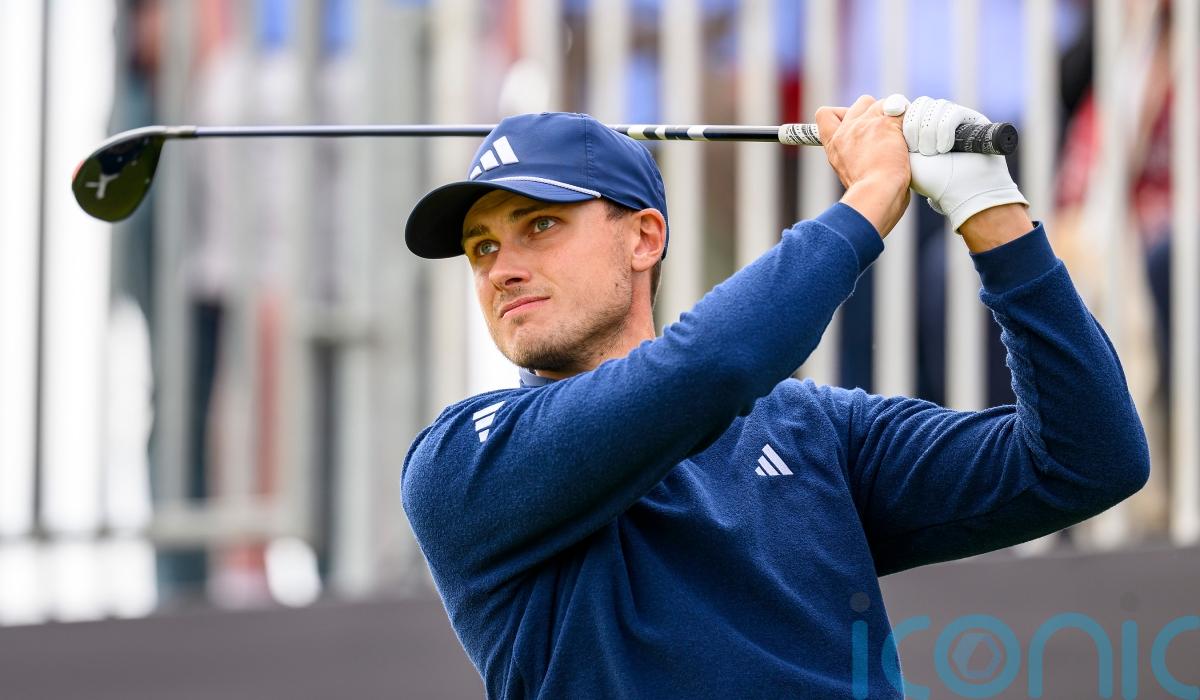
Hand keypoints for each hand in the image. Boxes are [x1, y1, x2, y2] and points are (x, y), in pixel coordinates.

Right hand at [815, 95, 910, 236]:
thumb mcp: (850, 175)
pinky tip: (911, 137)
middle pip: (862, 103)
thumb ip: (856, 158)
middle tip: (887, 134)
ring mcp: (866, 124)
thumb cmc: (868, 194)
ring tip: (901, 138)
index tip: (855, 125)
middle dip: (876, 113)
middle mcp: (847, 130)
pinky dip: (909, 121)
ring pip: (883, 103)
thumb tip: (869, 158)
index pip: (825, 114)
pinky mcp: (887, 124)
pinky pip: (902, 110)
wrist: (876, 194)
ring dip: (894, 116)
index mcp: (834, 144)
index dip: (842, 114)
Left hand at [897, 96, 1029, 232]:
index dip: (902, 112)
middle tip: (919, 151)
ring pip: (936, 106)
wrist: (960, 192)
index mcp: (920, 129)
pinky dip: (945, 131)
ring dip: (930, 132)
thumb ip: (896, 131)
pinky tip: (946, 148)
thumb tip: (892, 105)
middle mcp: (938, 121)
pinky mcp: (973, 120)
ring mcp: (956, 119)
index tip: (898, 129)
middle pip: (921, 103)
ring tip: (933, 153)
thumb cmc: (930, 180)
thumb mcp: (905, 155)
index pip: (909, 106)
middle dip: (915, 127)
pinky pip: (952, 112)